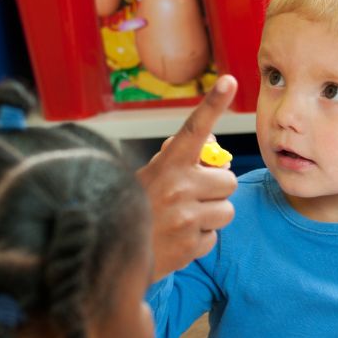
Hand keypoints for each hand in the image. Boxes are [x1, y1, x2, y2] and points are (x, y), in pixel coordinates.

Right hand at [137, 75, 239, 280]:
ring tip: (183, 218)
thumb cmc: (133, 208)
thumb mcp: (149, 175)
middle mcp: (179, 188)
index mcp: (167, 165)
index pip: (195, 128)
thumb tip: (214, 149)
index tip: (230, 81)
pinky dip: (200, 238)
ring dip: (211, 215)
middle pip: (228, 181)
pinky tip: (177, 238)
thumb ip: (179, 160)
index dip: (213, 103)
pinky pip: (214, 236)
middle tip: (191, 196)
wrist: (107, 256)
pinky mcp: (191, 245)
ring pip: (227, 210)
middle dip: (216, 189)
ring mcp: (186, 218)